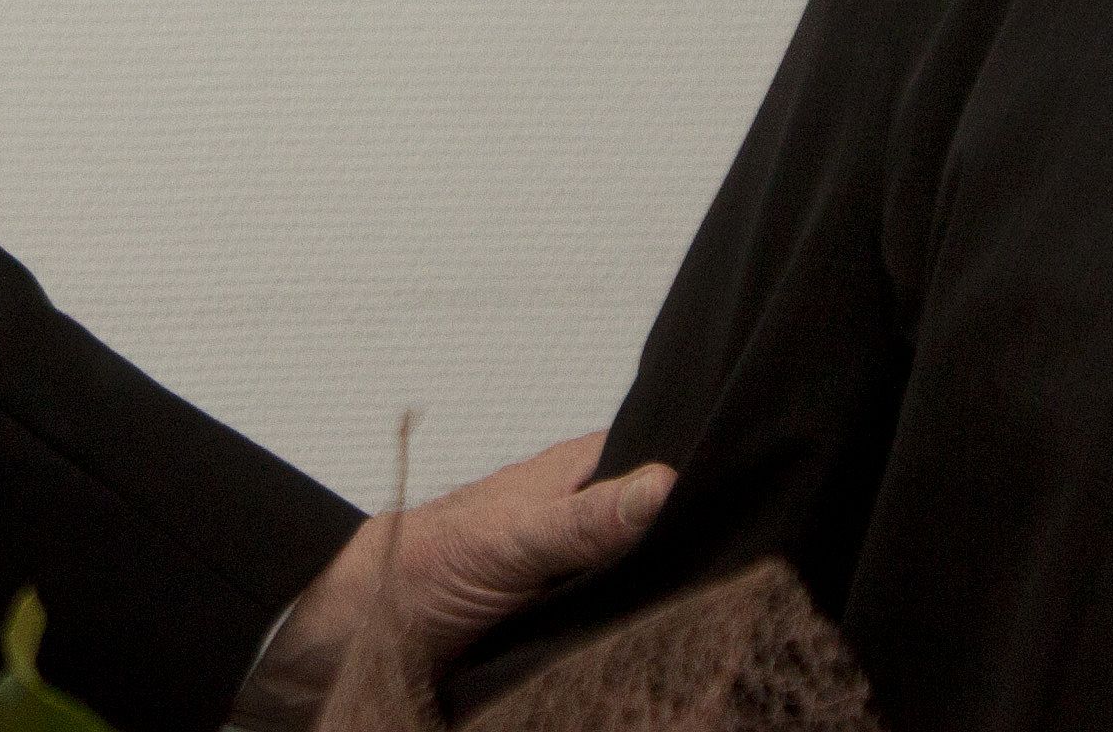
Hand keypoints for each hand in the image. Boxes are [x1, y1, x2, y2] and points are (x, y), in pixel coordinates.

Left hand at [235, 434, 675, 730]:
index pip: (668, 466)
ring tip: (686, 617)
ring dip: (659, 604)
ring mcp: (590, 573)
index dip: (699, 488)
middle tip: (716, 582)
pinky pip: (623, 630)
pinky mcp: (577, 624)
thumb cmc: (428, 559)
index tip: (739, 513)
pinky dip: (632, 638)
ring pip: (649, 586)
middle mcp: (595, 518)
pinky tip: (651, 646)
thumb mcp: (513, 535)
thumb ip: (583, 518)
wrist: (374, 630)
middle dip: (687, 556)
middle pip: (666, 533)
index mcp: (588, 472)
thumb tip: (661, 485)